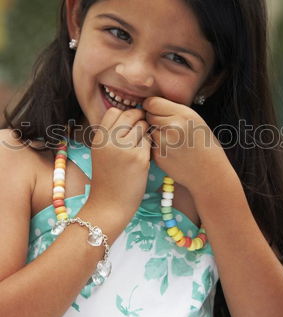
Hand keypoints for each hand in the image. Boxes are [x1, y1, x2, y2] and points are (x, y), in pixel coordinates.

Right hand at [87, 107, 150, 223]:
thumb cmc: (107, 179)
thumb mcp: (100, 153)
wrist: (109, 205)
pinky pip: (149, 142)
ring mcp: (125, 149)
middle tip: (141, 131)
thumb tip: (129, 116)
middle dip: (139, 119)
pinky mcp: (139, 158)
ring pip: (143, 126)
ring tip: (140, 146)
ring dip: (145, 133)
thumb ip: (110, 135)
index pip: (114, 111)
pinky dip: (149, 147)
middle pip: (130, 115)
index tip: (130, 124)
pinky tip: (144, 157)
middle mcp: (110, 141)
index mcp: (99, 138)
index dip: (125, 114)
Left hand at [143, 96, 231, 191]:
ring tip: (170, 140)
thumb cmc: (205, 145)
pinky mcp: (159, 156)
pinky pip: (150, 145)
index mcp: (183, 114)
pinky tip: (170, 151)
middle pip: (148, 116)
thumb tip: (152, 105)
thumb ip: (175, 111)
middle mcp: (173, 126)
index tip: (154, 110)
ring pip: (148, 131)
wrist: (210, 173)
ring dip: (154, 133)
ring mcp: (164, 142)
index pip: (152, 103)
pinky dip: (156, 146)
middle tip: (166, 128)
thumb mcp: (196, 121)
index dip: (151, 106)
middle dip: (153, 120)